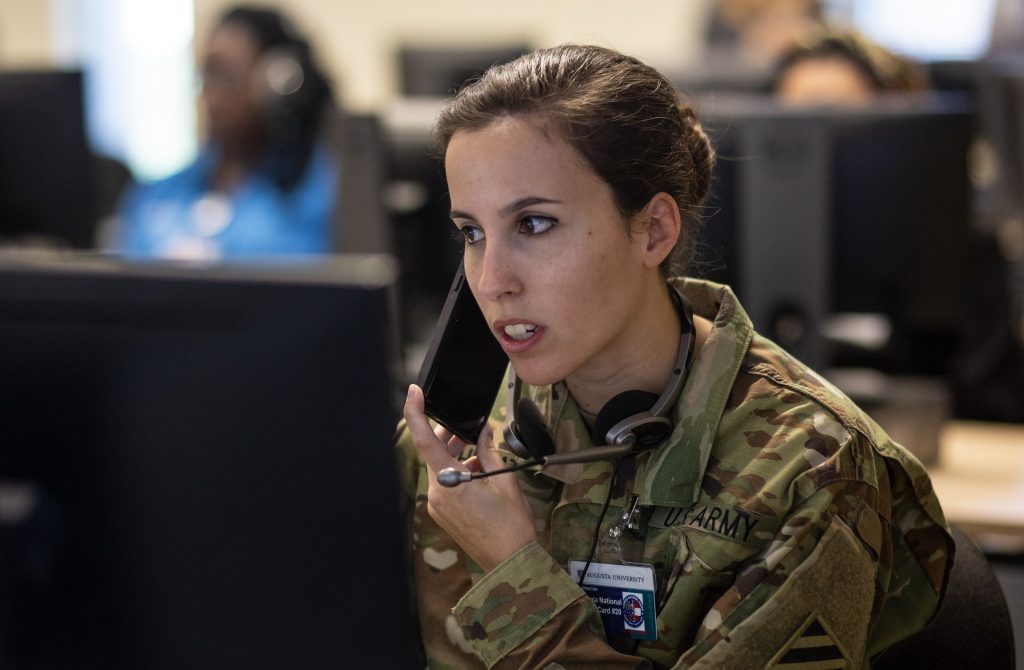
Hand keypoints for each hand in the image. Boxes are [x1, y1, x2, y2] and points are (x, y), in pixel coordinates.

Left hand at [404, 384, 537, 572]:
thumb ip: (489, 451)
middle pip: (433, 453)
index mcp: (450, 481)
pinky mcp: (443, 514)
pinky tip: (477, 470)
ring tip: (478, 449)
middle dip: (448, 435)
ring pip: (439, 467)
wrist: (510, 561)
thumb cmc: (511, 525)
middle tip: (467, 426)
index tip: (414, 392)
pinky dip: (456, 471)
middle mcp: (438, 493)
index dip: (415, 412)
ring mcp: (439, 506)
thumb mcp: (504, 480)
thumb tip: (484, 432)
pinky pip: (444, 483)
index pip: (424, 440)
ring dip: (454, 454)